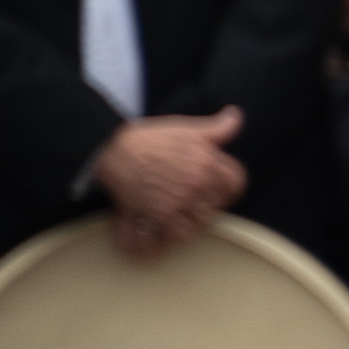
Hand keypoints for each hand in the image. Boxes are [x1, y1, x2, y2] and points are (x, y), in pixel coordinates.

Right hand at [93, 107, 245, 255]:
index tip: (217, 187)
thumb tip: (236, 115)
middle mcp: (197, 181)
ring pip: (203, 221)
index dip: (228, 186)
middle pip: (219, 203)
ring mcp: (180, 200)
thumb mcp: (185, 128)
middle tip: (192, 198)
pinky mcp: (162, 215)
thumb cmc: (149, 139)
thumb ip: (216, 127)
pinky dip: (178, 231)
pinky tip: (169, 222)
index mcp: (207, 160)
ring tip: (180, 210)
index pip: (237, 182)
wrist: (112, 151)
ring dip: (194, 218)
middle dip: (209, 202)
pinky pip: (183, 233)